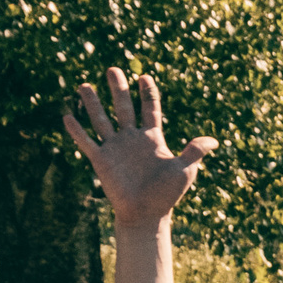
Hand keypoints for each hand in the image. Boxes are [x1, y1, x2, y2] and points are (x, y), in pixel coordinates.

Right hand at [64, 68, 215, 226]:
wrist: (146, 213)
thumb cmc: (167, 194)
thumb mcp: (185, 170)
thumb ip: (195, 152)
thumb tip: (214, 141)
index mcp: (153, 139)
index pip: (150, 110)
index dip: (147, 94)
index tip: (144, 76)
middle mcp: (132, 139)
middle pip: (123, 108)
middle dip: (118, 89)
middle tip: (113, 69)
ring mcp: (115, 148)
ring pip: (101, 120)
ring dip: (93, 103)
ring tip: (84, 85)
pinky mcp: (101, 160)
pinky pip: (86, 142)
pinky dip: (77, 130)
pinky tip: (67, 116)